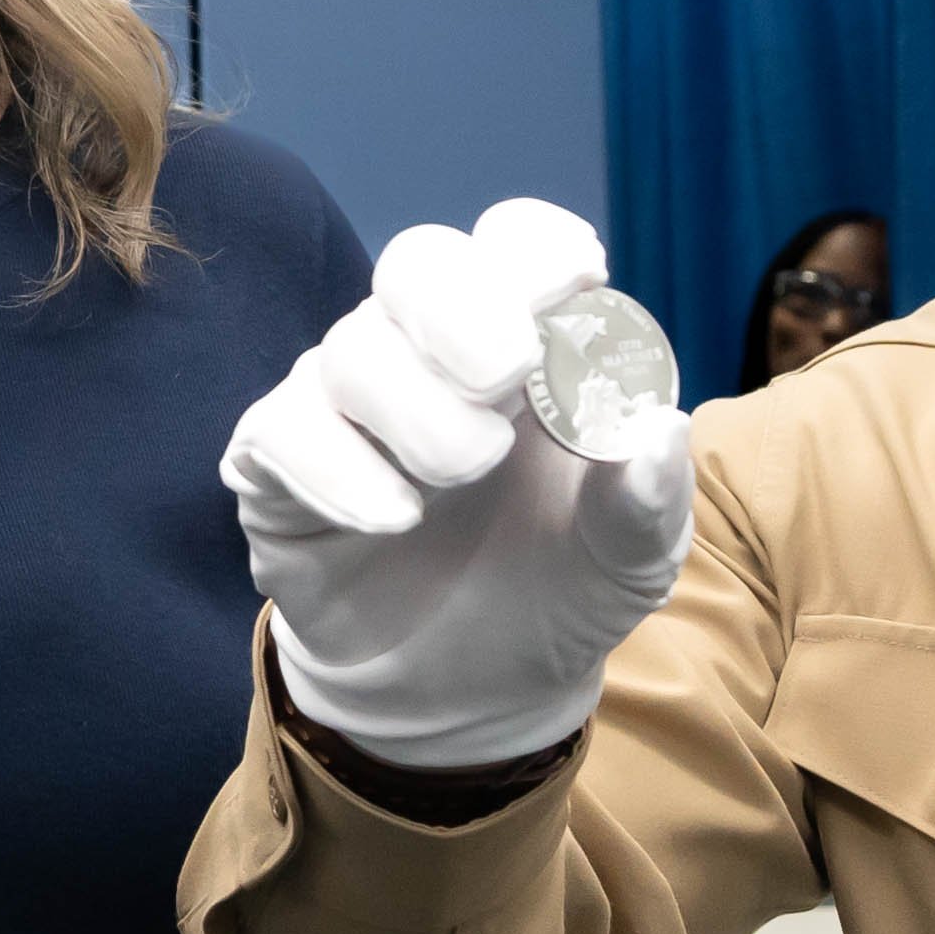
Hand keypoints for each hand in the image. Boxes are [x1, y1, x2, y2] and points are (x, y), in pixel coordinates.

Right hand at [224, 200, 692, 768]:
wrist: (473, 692)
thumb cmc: (559, 587)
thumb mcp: (632, 558)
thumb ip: (648, 496)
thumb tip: (656, 427)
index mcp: (526, 338)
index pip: (517, 241)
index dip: (540, 251)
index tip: (577, 286)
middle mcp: (429, 349)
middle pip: (419, 262)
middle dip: (464, 308)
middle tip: (506, 376)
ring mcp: (346, 400)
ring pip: (353, 349)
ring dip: (419, 413)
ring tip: (461, 478)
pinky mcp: (278, 463)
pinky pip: (280, 429)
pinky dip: (338, 467)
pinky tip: (393, 518)